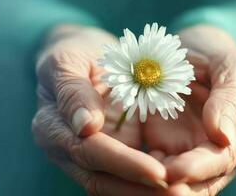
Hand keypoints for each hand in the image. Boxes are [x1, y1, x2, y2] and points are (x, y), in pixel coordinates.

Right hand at [32, 25, 167, 195]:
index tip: (159, 172)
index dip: (124, 164)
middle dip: (140, 189)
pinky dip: (148, 183)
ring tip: (183, 192)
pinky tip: (176, 183)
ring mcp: (88, 154)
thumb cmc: (75, 53)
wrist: (85, 57)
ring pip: (115, 184)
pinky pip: (127, 175)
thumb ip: (73, 92)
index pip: (88, 152)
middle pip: (102, 179)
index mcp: (52, 126)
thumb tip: (84, 127)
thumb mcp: (68, 61)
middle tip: (181, 192)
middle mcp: (67, 148)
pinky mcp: (109, 151)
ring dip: (147, 192)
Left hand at [142, 25, 235, 194]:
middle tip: (145, 182)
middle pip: (199, 182)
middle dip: (173, 187)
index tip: (173, 171)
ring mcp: (190, 152)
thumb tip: (224, 136)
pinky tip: (122, 171)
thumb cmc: (211, 54)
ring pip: (176, 183)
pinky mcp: (166, 148)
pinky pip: (154, 169)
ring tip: (127, 181)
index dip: (199, 169)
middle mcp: (217, 149)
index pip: (224, 159)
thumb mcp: (227, 65)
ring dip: (153, 187)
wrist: (186, 53)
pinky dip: (140, 175)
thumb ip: (229, 97)